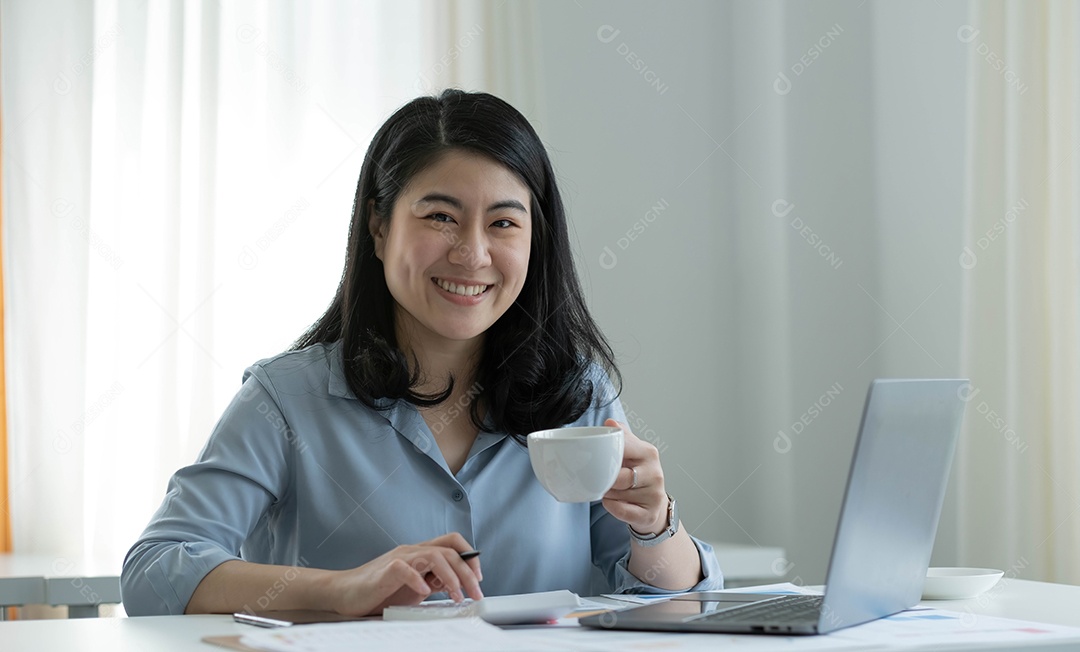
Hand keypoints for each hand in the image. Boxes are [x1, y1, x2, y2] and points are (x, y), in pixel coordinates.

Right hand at [327, 532, 482, 615]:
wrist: (345, 593)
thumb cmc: (379, 590)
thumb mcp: (415, 586)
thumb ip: (434, 580)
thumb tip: (457, 583)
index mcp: (421, 553)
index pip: (453, 542)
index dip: (470, 556)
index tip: (479, 578)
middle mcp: (412, 551)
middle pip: (449, 550)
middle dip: (468, 571)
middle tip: (476, 592)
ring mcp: (399, 558)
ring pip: (433, 555)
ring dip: (451, 576)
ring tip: (456, 595)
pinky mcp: (385, 570)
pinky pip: (405, 569)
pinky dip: (418, 580)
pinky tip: (424, 593)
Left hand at [601, 418, 669, 535]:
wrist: (653, 504)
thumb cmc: (638, 474)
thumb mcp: (633, 452)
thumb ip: (621, 436)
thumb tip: (610, 423)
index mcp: (648, 452)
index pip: (623, 449)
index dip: (607, 455)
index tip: (599, 459)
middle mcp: (655, 473)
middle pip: (618, 477)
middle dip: (606, 480)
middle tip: (601, 479)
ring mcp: (654, 494)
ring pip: (617, 495)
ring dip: (608, 494)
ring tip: (610, 490)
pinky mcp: (650, 514)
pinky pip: (622, 512)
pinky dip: (613, 507)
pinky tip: (613, 502)